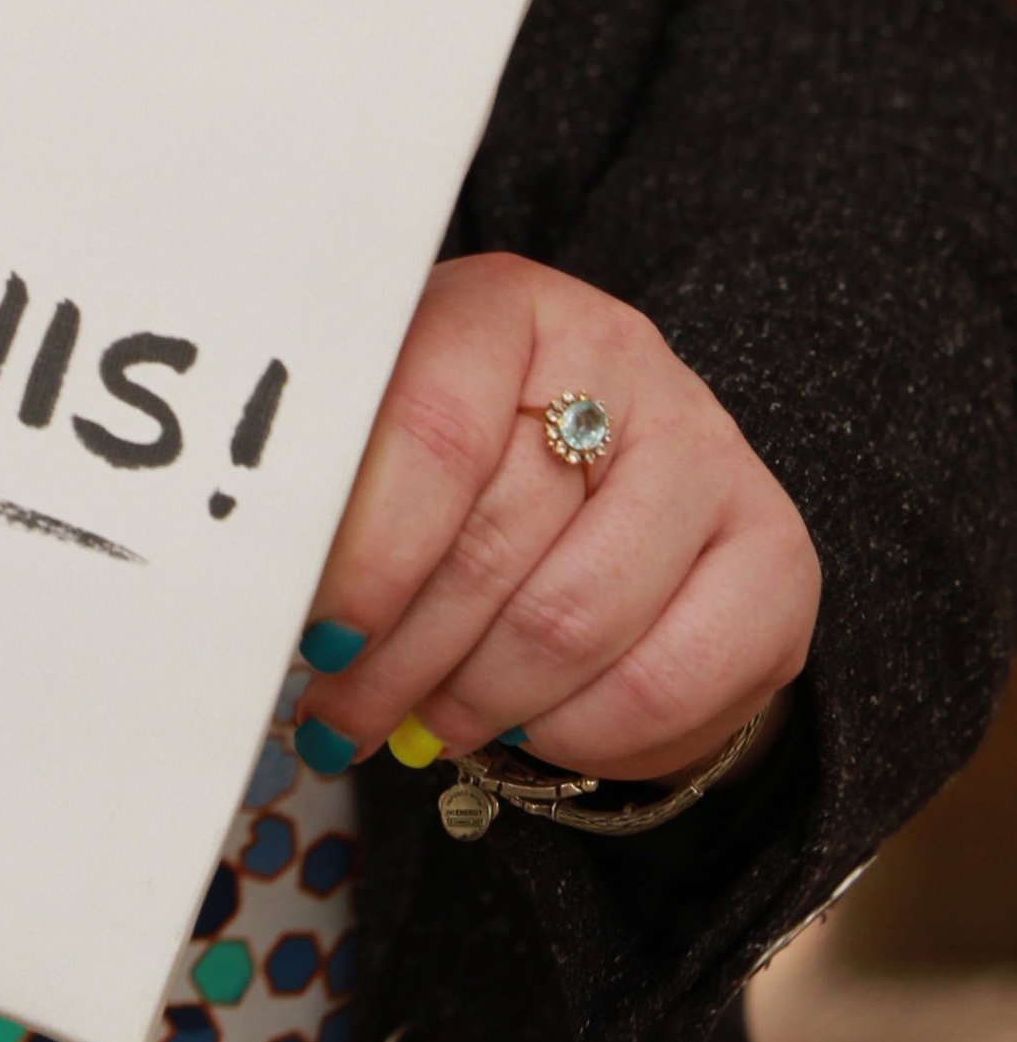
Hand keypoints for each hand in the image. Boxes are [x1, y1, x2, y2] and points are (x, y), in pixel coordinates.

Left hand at [293, 253, 819, 787]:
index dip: (368, 551)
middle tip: (343, 712)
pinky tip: (531, 727)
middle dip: (402, 655)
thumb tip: (265, 602)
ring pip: (575, 621)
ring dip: (480, 702)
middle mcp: (622, 358)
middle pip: (497, 539)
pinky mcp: (775, 556)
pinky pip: (664, 684)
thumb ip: (333, 504)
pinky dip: (578, 734)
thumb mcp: (382, 454)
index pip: (432, 425)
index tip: (318, 632)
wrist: (604, 504)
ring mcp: (710, 453)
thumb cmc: (461, 473)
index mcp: (505, 308)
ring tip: (427, 721)